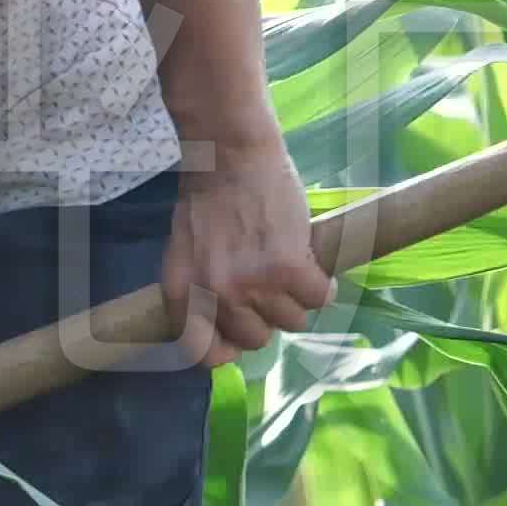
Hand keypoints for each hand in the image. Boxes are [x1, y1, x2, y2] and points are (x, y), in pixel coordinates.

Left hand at [161, 142, 333, 367]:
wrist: (229, 152)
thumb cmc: (207, 196)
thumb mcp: (185, 252)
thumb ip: (200, 289)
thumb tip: (223, 329)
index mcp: (183, 295)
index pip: (205, 354)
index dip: (229, 349)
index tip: (241, 335)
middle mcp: (215, 296)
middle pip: (257, 339)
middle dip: (268, 316)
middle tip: (271, 286)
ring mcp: (252, 284)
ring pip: (292, 321)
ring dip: (297, 299)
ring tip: (292, 268)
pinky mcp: (288, 268)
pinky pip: (319, 298)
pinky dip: (322, 285)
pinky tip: (313, 264)